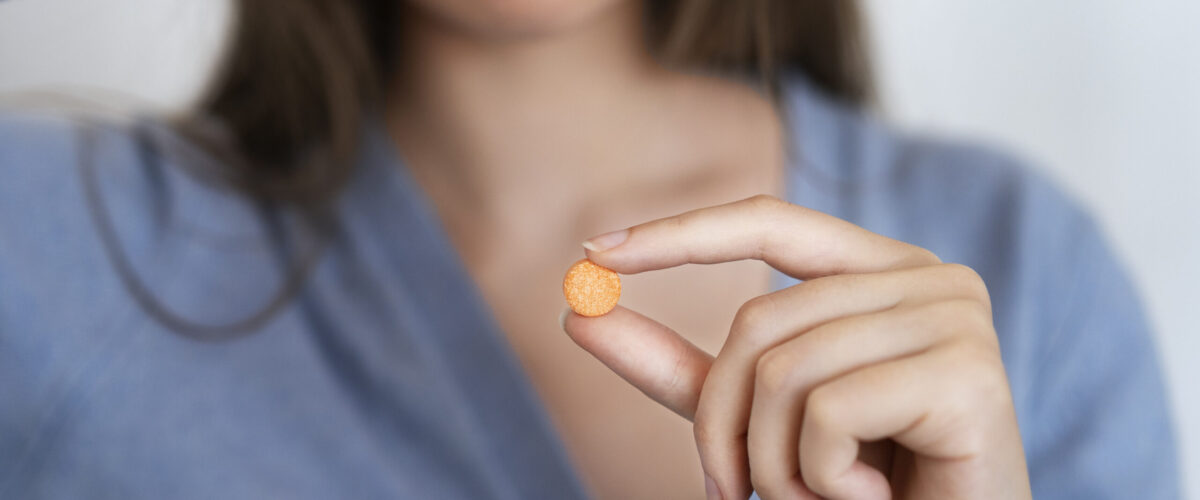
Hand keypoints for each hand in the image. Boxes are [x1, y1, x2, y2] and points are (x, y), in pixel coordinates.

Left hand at [563, 195, 1030, 499]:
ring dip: (774, 465)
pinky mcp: (969, 374)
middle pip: (760, 322)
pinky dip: (823, 479)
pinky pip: (829, 414)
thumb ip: (681, 368)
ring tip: (822, 495)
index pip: (769, 223)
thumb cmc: (864, 481)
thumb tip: (577, 312)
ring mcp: (955, 318)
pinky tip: (872, 496)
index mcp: (883, 270)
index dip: (679, 233)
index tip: (592, 254)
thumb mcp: (757, 421)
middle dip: (722, 426)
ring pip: (786, 373)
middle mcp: (929, 277)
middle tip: (733, 491)